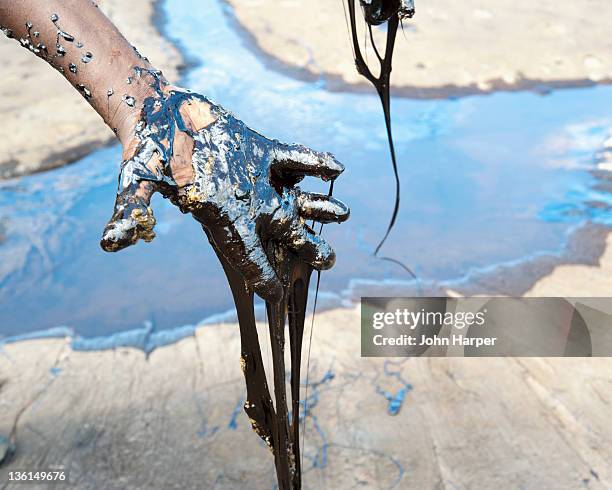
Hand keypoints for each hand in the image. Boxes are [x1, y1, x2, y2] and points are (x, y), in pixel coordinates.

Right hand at [101, 75, 348, 301]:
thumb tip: (109, 243)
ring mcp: (258, 177)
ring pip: (296, 198)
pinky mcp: (263, 150)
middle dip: (307, 246)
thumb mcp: (135, 180)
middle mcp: (246, 201)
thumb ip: (130, 210)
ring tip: (344, 213)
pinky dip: (314, 162)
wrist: (160, 115)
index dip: (261, 276)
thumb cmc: (147, 149)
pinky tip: (335, 168)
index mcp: (221, 216)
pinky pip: (294, 160)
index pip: (246, 254)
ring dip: (320, 207)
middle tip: (329, 261)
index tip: (278, 296)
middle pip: (283, 232)